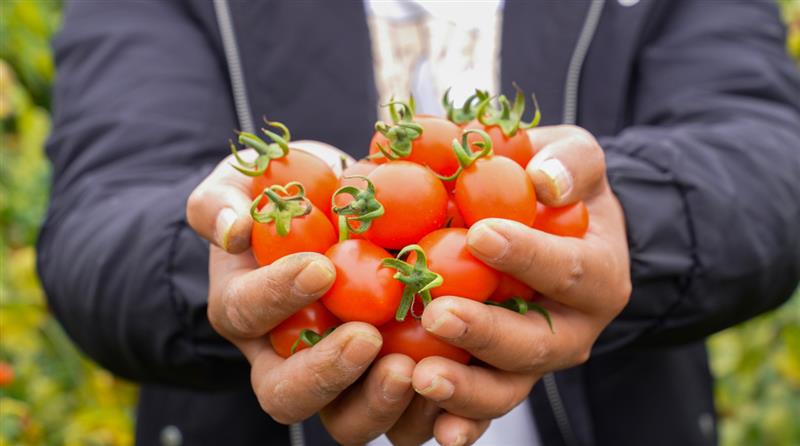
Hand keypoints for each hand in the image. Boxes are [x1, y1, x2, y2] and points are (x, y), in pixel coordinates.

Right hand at [186, 147, 417, 443]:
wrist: (335, 210)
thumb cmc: (287, 193)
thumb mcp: (244, 182)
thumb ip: (222, 201)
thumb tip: (232, 231)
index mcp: (246, 309)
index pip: (246, 311)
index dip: (277, 295)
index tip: (321, 266)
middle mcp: (286, 357)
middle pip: (287, 394)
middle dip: (325, 373)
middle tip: (367, 339)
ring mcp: (339, 377)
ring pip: (344, 420)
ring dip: (377, 403)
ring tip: (412, 371)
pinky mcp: (386, 381)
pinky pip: (403, 416)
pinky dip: (428, 412)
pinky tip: (454, 389)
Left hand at [411, 125, 630, 444]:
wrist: (557, 234)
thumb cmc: (560, 190)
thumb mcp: (577, 159)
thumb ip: (572, 162)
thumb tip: (546, 180)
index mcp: (597, 277)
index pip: (568, 270)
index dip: (527, 256)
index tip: (480, 234)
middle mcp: (572, 331)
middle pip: (536, 345)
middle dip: (487, 332)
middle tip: (440, 313)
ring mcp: (534, 362)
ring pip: (507, 389)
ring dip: (465, 390)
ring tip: (420, 376)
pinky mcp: (498, 377)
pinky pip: (480, 410)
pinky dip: (457, 421)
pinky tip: (431, 429)